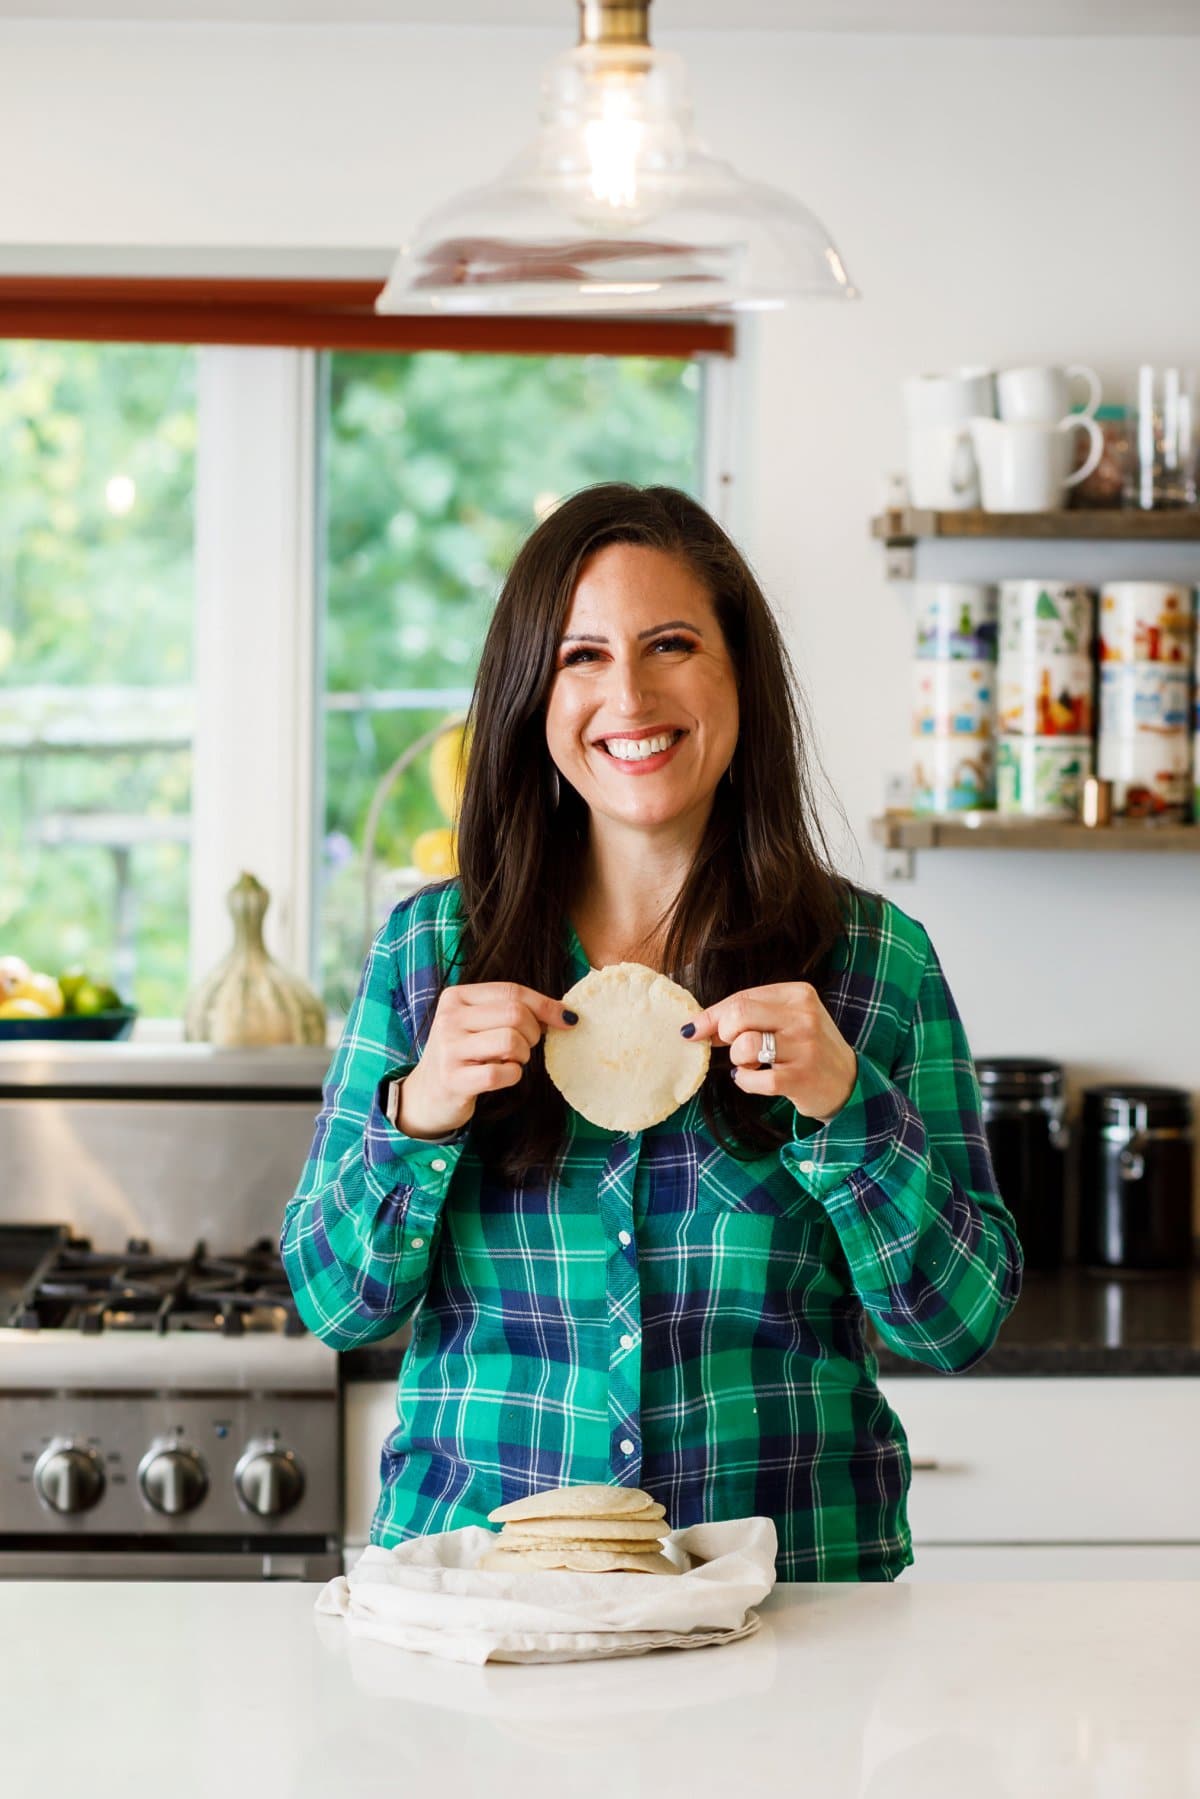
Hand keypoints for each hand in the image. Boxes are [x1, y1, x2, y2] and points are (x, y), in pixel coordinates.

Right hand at [397, 982, 577, 1139]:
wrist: (427, 1094)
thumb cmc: (464, 1055)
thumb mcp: (479, 1024)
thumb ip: (512, 1012)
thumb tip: (563, 1014)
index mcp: (457, 997)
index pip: (512, 991)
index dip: (545, 1005)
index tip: (567, 1019)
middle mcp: (449, 1018)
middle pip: (515, 1014)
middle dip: (533, 1032)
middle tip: (527, 1046)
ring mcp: (449, 1049)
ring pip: (510, 1041)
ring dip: (523, 1055)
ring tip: (512, 1061)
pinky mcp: (453, 1079)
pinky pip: (500, 1073)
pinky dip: (513, 1076)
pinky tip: (504, 1076)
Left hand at [681, 983, 856, 1124]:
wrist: (848, 1083)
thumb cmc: (808, 1049)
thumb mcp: (788, 1020)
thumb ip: (750, 1016)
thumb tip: (698, 1025)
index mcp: (799, 995)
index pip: (742, 997)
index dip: (712, 1016)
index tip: (695, 1030)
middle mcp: (804, 1017)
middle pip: (739, 1015)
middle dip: (725, 1034)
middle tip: (733, 1047)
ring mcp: (804, 1047)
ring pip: (744, 1045)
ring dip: (738, 1060)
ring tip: (750, 1064)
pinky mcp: (800, 1078)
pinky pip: (753, 1079)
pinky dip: (745, 1082)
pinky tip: (755, 1080)